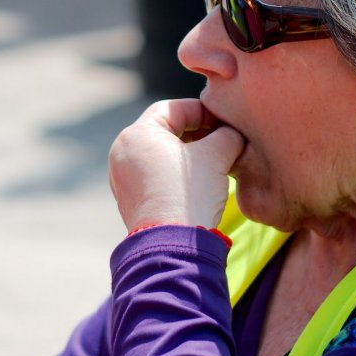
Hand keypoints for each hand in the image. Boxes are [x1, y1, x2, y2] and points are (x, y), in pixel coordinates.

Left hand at [108, 99, 244, 232]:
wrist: (172, 247)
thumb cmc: (190, 195)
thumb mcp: (216, 156)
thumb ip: (227, 135)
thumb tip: (232, 134)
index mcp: (136, 134)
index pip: (174, 109)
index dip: (205, 112)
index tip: (226, 123)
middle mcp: (123, 152)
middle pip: (166, 130)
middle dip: (198, 134)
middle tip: (223, 142)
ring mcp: (123, 178)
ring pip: (161, 154)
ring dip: (189, 154)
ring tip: (215, 163)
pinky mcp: (130, 199)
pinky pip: (156, 175)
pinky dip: (177, 173)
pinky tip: (199, 183)